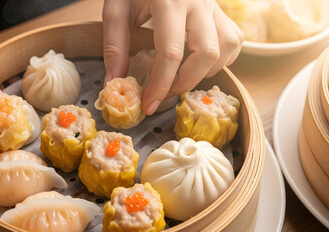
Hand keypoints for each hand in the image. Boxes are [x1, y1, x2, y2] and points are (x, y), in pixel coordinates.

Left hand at [102, 0, 243, 114]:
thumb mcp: (117, 8)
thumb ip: (115, 45)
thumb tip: (114, 83)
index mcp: (170, 1)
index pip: (171, 53)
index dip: (160, 85)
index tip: (148, 105)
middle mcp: (199, 3)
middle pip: (207, 54)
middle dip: (185, 82)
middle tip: (165, 92)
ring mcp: (214, 5)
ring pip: (227, 47)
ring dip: (205, 72)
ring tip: (181, 76)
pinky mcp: (221, 9)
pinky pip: (234, 39)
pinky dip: (220, 59)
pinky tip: (199, 62)